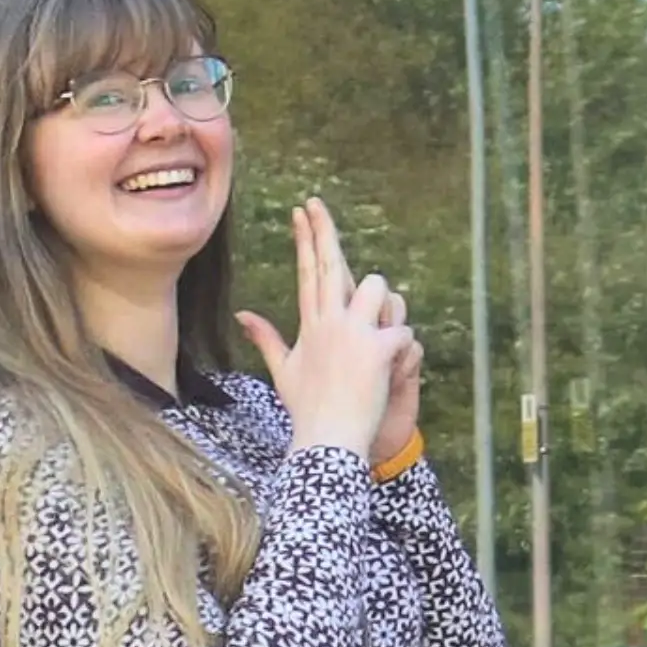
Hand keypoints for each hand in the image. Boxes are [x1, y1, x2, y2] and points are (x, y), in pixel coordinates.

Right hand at [235, 196, 417, 465]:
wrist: (325, 442)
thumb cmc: (307, 410)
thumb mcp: (283, 372)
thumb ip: (266, 338)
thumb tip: (242, 314)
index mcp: (311, 325)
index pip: (308, 271)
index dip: (306, 239)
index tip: (303, 212)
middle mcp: (329, 322)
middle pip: (331, 264)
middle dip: (323, 231)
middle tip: (317, 204)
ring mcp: (353, 333)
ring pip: (378, 289)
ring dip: (387, 306)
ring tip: (382, 335)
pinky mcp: (377, 349)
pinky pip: (403, 330)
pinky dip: (404, 348)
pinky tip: (393, 370)